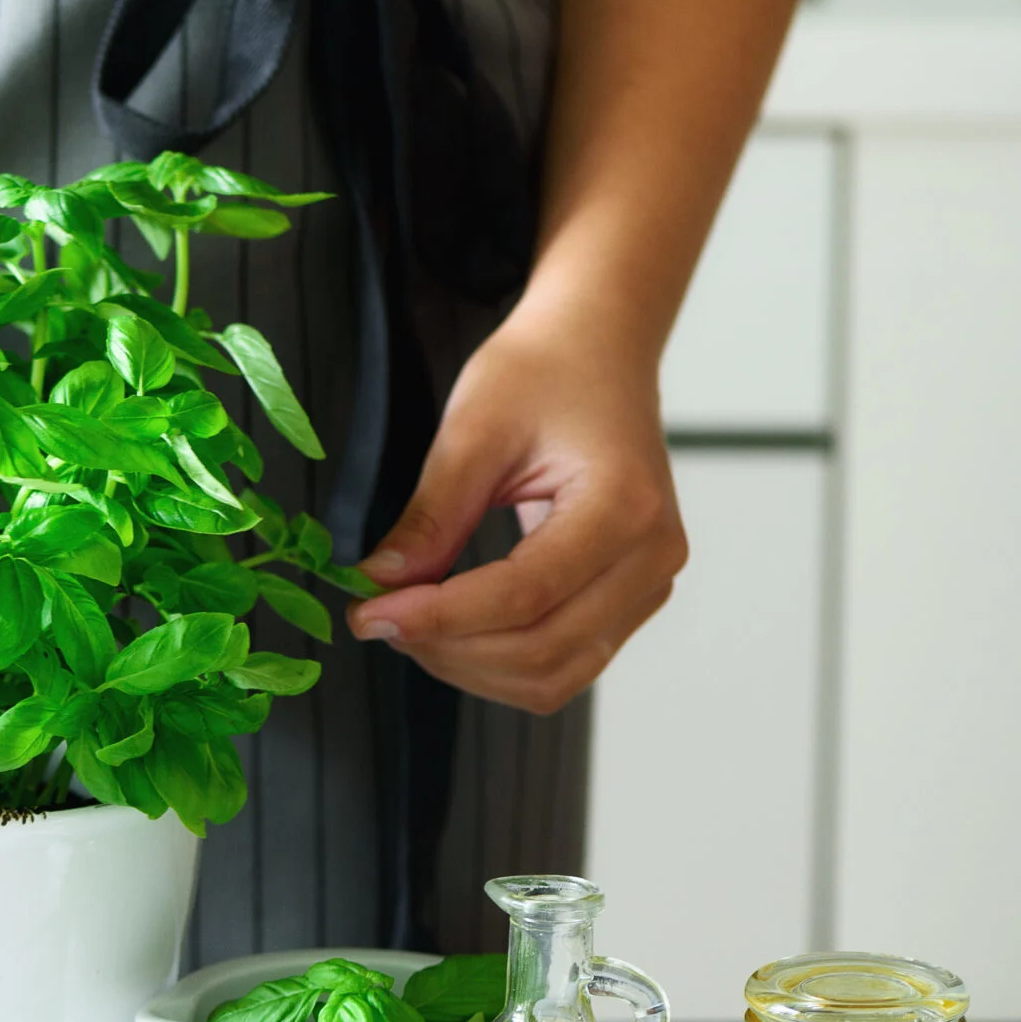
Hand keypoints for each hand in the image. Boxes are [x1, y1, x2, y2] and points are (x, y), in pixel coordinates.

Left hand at [344, 317, 685, 714]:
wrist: (598, 347)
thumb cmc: (545, 370)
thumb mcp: (473, 430)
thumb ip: (431, 518)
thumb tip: (381, 585)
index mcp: (624, 507)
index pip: (523, 595)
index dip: (438, 616)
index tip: (369, 613)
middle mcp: (652, 557)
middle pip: (541, 649)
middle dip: (447, 647)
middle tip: (378, 618)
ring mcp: (648, 584)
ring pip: (553, 674)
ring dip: (470, 666)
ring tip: (411, 623)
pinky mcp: (630, 599)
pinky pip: (564, 664)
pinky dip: (499, 663)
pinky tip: (452, 629)